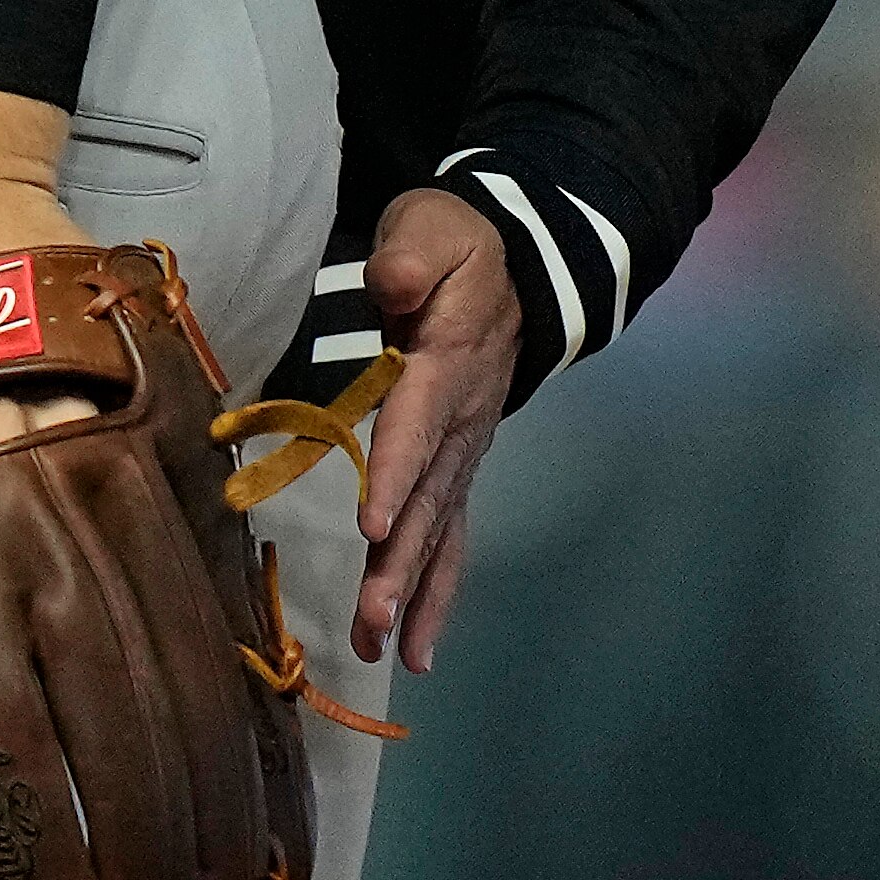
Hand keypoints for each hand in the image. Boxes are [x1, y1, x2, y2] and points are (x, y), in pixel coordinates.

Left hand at [352, 186, 520, 672]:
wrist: (509, 265)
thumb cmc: (454, 246)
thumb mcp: (432, 229)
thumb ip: (412, 256)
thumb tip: (392, 283)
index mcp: (446, 362)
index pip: (417, 423)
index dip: (395, 472)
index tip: (371, 525)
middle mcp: (461, 421)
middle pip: (428, 499)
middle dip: (401, 564)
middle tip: (371, 619)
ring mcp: (465, 452)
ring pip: (439, 530)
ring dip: (413, 592)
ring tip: (386, 651)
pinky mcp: (459, 469)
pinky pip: (450, 537)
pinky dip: (435, 594)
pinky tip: (415, 648)